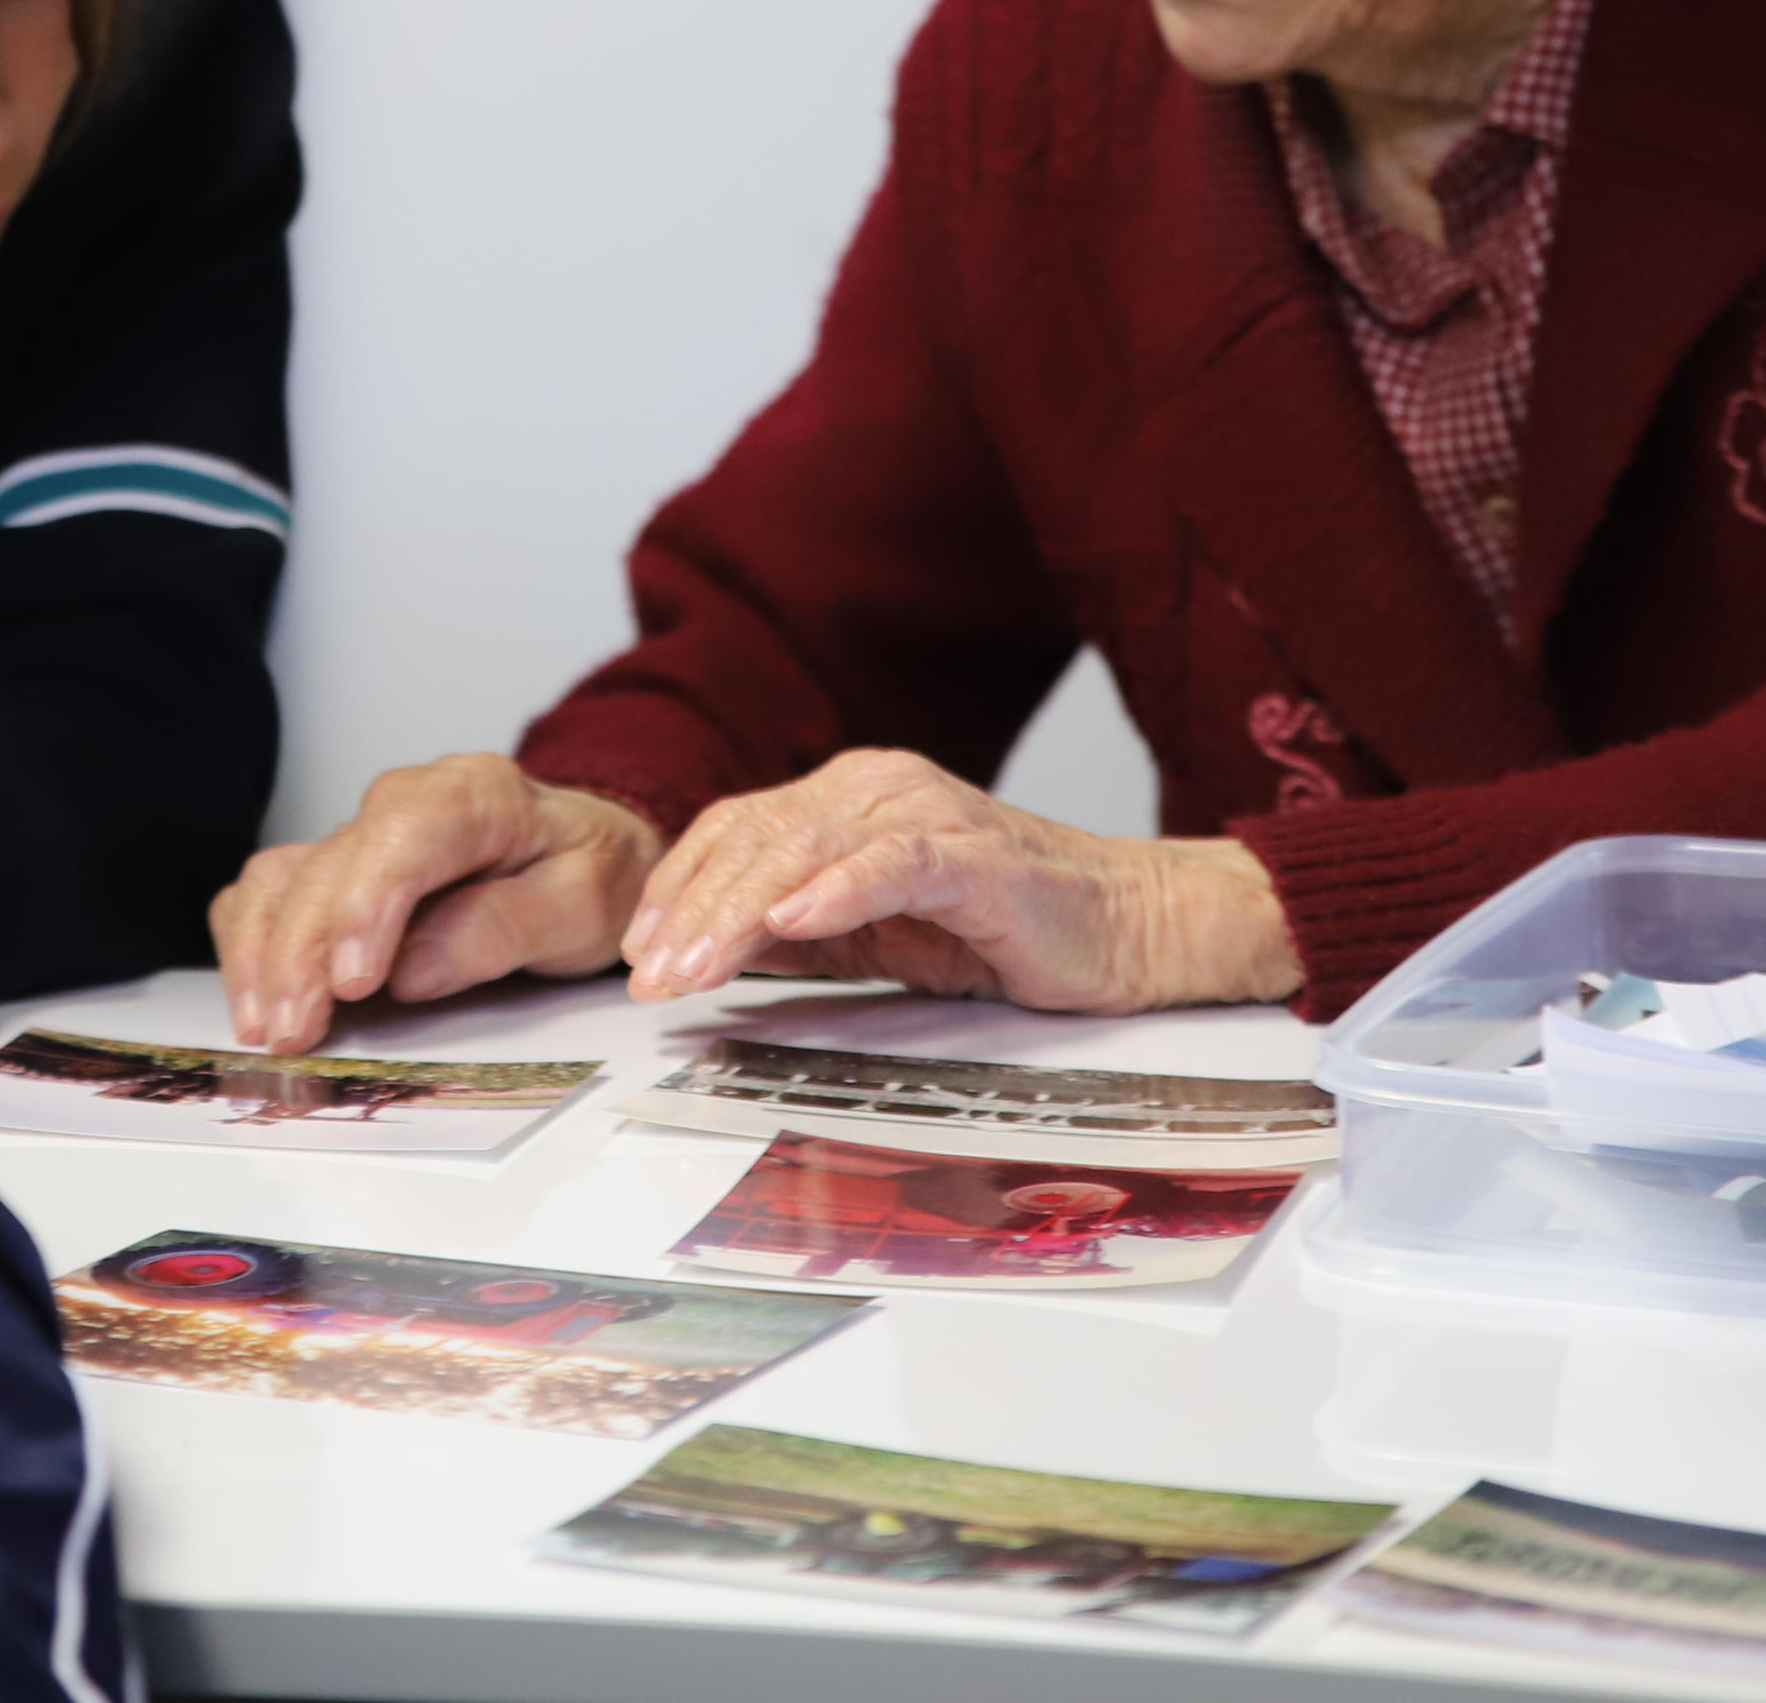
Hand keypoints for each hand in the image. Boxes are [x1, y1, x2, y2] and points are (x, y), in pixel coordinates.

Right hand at [209, 752, 665, 1053]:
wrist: (583, 847)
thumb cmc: (587, 874)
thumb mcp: (584, 905)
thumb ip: (503, 927)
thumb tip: (415, 969)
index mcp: (478, 796)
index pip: (407, 835)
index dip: (367, 906)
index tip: (353, 982)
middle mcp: (404, 801)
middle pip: (330, 865)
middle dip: (301, 953)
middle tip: (294, 1033)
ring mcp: (361, 832)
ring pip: (284, 876)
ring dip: (263, 955)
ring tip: (267, 1029)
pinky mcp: (332, 866)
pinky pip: (268, 891)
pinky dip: (249, 944)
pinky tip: (255, 1001)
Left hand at [620, 748, 1300, 1013]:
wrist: (1131, 928)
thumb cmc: (1007, 930)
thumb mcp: (876, 935)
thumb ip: (796, 931)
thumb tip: (708, 948)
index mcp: (848, 798)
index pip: (736, 830)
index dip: (677, 888)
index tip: (634, 953)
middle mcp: (878, 787)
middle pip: (755, 838)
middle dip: (690, 911)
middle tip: (646, 977)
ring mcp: (926, 814)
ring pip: (805, 851)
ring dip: (738, 912)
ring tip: (691, 966)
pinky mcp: (975, 854)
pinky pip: (892, 862)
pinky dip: (836, 890)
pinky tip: (792, 920)